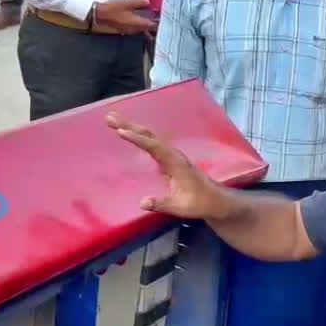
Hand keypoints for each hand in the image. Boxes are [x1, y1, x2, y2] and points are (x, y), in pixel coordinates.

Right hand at [93, 0, 157, 34]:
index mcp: (138, 23)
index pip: (152, 26)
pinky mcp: (126, 31)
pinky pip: (136, 31)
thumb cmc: (113, 10)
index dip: (158, 24)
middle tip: (159, 22)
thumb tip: (148, 2)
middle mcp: (135, 29)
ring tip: (151, 23)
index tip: (162, 21)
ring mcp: (130, 31)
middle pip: (148, 30)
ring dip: (147, 28)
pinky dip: (140, 28)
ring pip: (142, 31)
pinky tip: (140, 23)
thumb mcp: (127, 4)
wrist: (101, 16)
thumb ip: (139, 4)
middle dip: (154, 27)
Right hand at [106, 113, 222, 218]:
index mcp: (176, 163)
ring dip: (132, 127)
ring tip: (113, 120)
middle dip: (129, 126)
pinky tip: (128, 131)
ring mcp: (171, 155)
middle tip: (109, 118)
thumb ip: (162, 204)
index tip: (122, 131)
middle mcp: (173, 155)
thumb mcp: (181, 207)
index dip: (138, 139)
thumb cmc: (200, 203)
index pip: (155, 147)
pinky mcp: (169, 158)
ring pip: (149, 137)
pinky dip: (138, 135)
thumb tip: (142, 203)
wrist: (215, 200)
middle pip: (149, 136)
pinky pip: (151, 143)